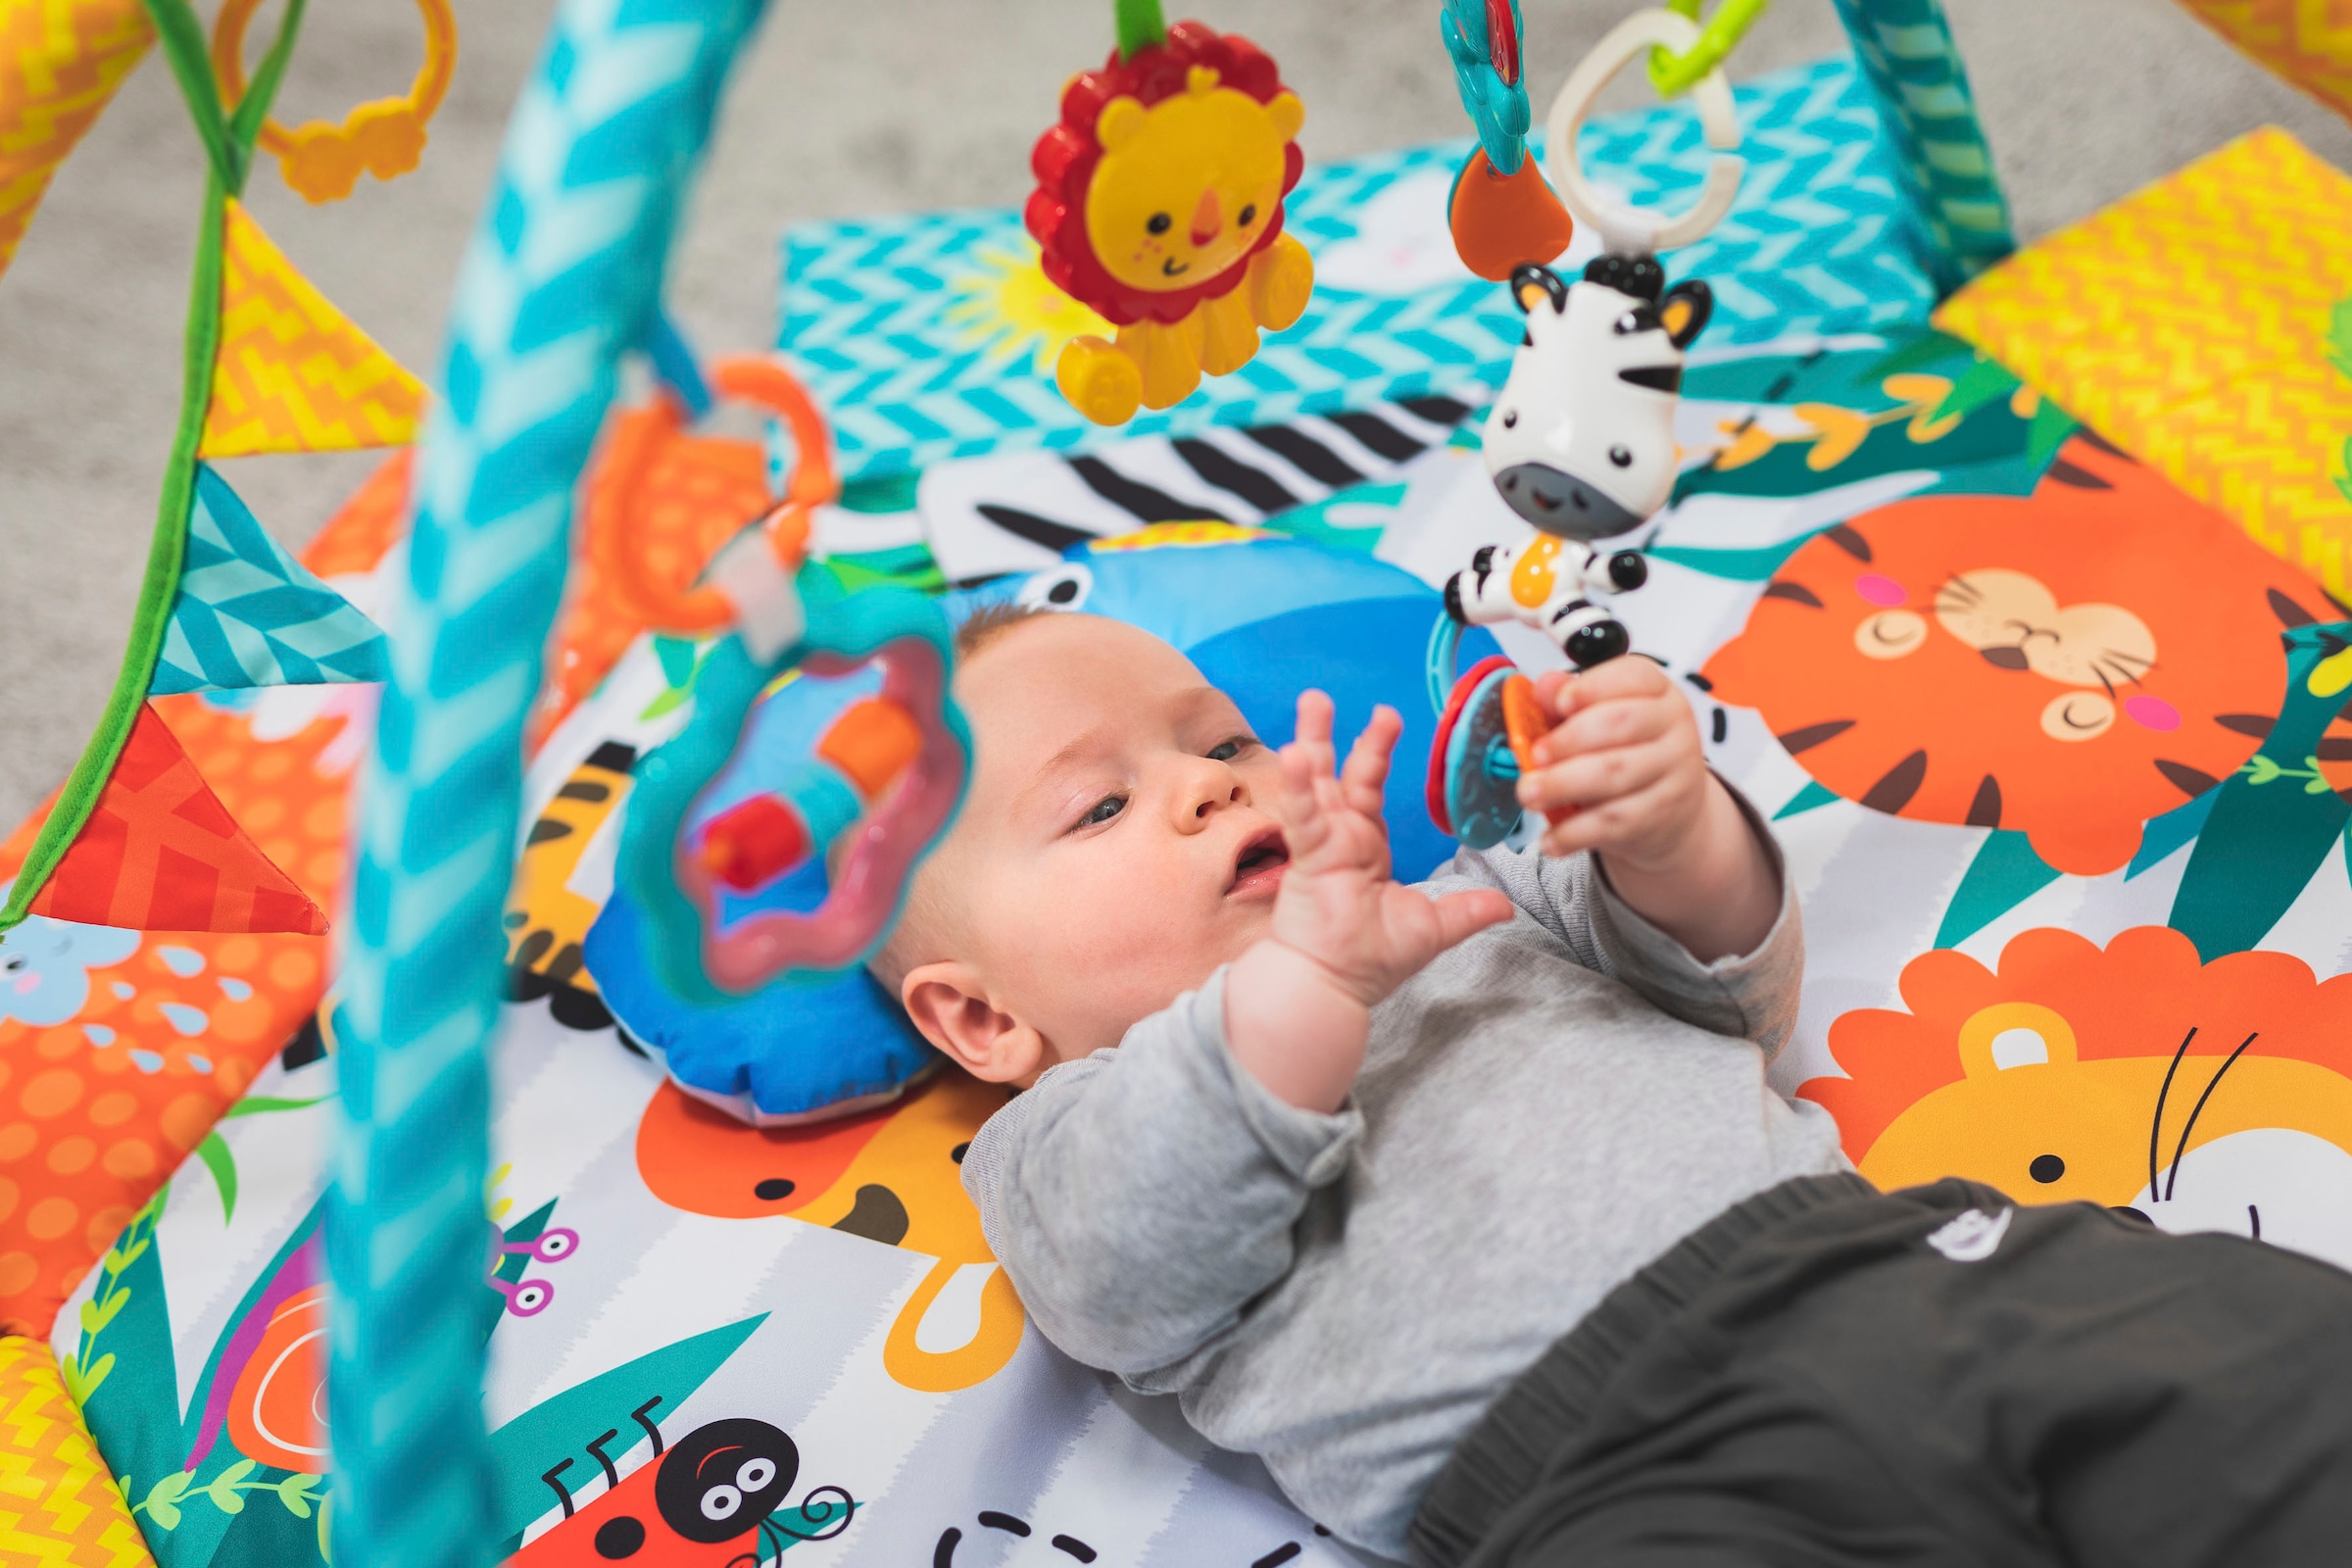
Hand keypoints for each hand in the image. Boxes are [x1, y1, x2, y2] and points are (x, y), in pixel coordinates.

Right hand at [1269, 692, 1513, 1006]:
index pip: (1370, 787)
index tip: (1382, 717)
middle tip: (1333, 696)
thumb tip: (1506, 908)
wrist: (1335, 985)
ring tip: (1313, 702)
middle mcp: (1341, 836)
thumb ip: (1466, 911)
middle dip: (1343, 734)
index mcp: (1365, 844)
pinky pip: (1305, 818)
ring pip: (1317, 783)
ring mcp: (1323, 844)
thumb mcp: (1432, 928)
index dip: (1376, 752)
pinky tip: (1295, 756)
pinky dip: (1300, 788)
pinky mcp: (1309, 859)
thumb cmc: (1370, 960)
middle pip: (1343, 773)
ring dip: (1313, 742)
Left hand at [1514, 657, 1709, 868]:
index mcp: (1657, 691)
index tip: (1559, 703)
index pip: (1633, 677)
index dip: (1593, 687)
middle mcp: (1672, 726)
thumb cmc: (1627, 750)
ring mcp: (1673, 771)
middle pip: (1620, 724)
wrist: (1671, 808)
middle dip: (1569, 740)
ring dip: (1563, 785)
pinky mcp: (1662, 814)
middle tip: (1535, 756)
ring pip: (1615, 775)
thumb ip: (1570, 698)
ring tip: (1530, 793)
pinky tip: (1551, 838)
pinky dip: (1575, 832)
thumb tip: (1544, 686)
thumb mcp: (1600, 716)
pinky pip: (1614, 822)